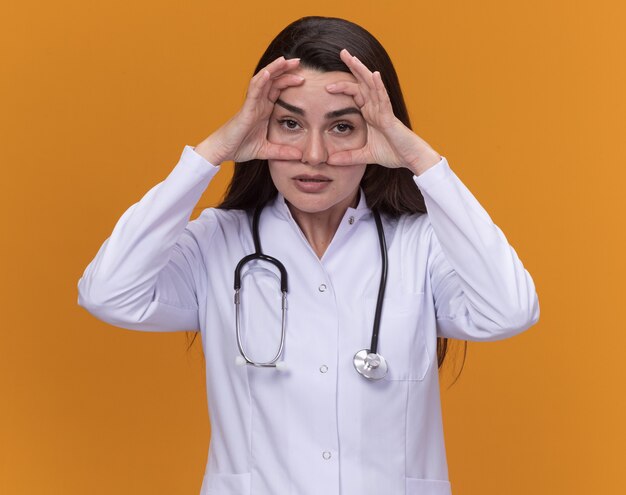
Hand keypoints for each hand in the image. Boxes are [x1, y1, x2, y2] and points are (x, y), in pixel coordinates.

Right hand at [195, 57, 304, 164]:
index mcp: (264, 109)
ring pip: (263, 81)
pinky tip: (268, 73)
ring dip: (274, 69)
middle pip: (273, 80)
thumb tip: (299, 156)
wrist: (222, 151)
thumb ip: (282, 151)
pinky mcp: (245, 109)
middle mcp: (258, 103)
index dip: (289, 80)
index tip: (305, 76)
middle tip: (299, 61)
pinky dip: (260, 81)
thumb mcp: (267, 150)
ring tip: (285, 60)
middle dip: (285, 69)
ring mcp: (252, 104)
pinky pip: (253, 92)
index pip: (278, 89)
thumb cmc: (240, 147)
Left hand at [325, 49, 441, 174]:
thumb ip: (349, 157)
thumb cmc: (393, 154)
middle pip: (362, 83)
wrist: (411, 159)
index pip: (355, 94)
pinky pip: (383, 99)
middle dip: (353, 67)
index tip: (327, 83)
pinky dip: (379, 86)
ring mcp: (383, 110)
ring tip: (351, 57)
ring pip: (371, 85)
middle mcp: (376, 107)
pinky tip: (374, 75)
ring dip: (362, 71)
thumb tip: (330, 161)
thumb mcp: (365, 156)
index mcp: (370, 113)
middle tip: (342, 52)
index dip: (343, 86)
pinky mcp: (390, 117)